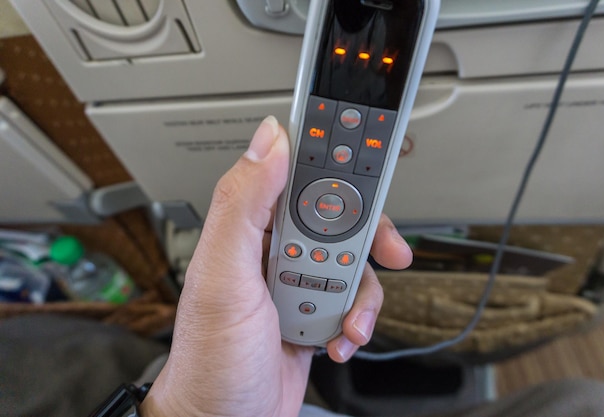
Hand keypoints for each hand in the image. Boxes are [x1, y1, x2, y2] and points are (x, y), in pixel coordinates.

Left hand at [141, 116, 411, 416]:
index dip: (336, 168)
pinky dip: (356, 321)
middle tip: (384, 250)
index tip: (370, 168)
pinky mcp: (313, 313)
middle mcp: (274, 251)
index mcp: (250, 229)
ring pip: (353, 263)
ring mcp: (296, 284)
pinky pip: (353, 302)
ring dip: (360, 293)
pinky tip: (338, 339)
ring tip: (343, 320)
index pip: (298, 177)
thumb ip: (244, 203)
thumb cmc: (211, 358)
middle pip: (339, 219)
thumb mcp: (225, 274)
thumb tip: (271, 140)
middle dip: (366, 238)